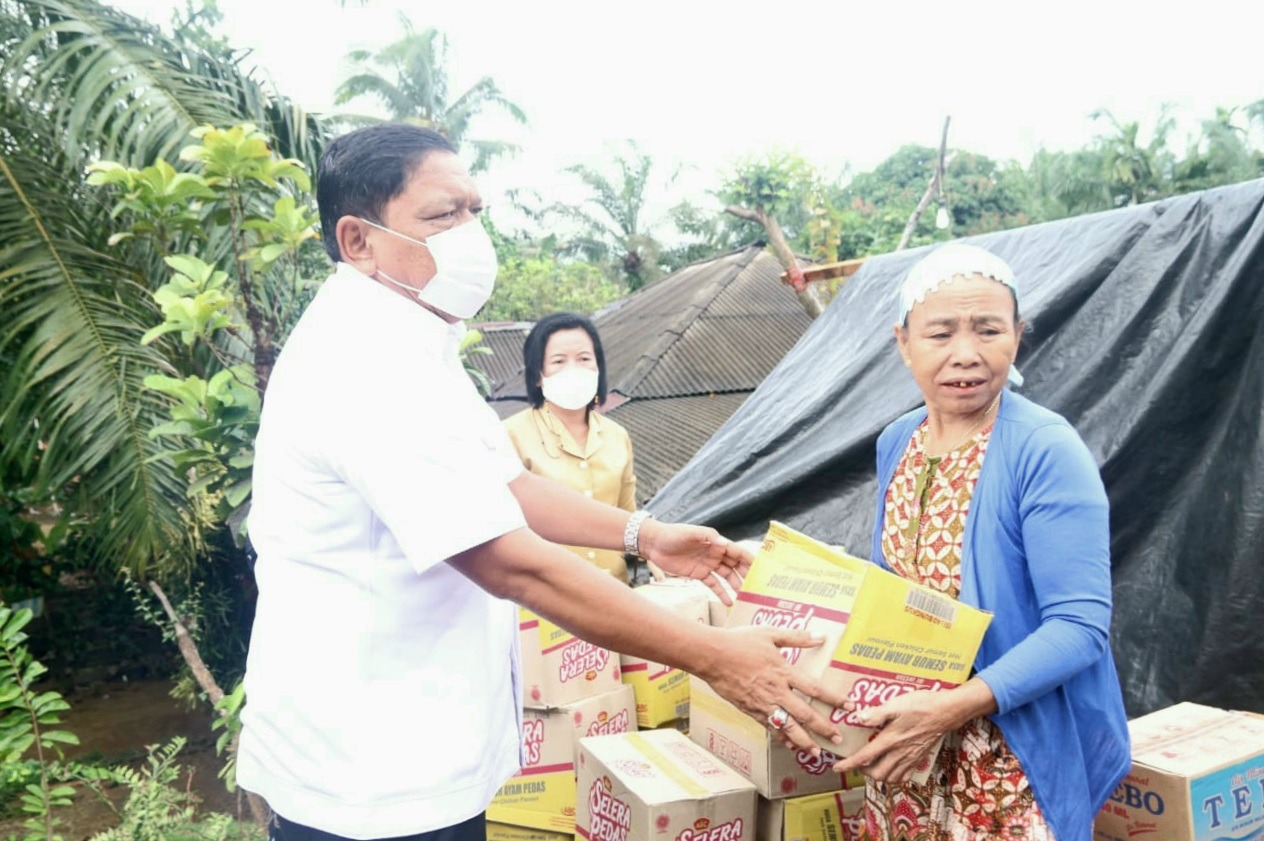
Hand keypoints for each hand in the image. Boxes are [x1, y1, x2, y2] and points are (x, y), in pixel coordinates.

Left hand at [638, 520, 751, 603]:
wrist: (654, 544)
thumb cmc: (673, 534)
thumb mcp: (690, 533)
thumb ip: (707, 537)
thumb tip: (724, 544)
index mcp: (717, 542)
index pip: (737, 552)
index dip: (750, 560)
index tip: (762, 570)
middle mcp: (715, 554)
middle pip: (736, 565)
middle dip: (747, 575)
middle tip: (758, 587)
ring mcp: (708, 565)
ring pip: (727, 577)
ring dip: (737, 586)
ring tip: (746, 598)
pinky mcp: (699, 574)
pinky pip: (714, 585)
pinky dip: (722, 593)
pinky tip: (729, 603)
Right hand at [702, 626, 847, 755]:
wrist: (712, 656)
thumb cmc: (740, 642)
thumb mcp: (770, 634)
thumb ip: (797, 637)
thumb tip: (821, 636)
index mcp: (783, 671)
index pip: (814, 688)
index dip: (834, 699)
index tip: (850, 706)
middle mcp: (776, 691)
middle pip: (804, 714)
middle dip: (823, 728)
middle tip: (838, 739)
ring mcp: (762, 703)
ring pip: (787, 727)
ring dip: (804, 741)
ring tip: (816, 752)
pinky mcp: (750, 710)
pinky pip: (769, 727)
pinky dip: (781, 737)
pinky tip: (790, 744)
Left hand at [831, 680, 993, 783]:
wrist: (946, 711)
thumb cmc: (921, 705)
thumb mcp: (896, 704)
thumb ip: (877, 713)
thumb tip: (858, 718)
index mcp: (890, 740)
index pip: (865, 757)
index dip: (849, 764)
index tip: (837, 767)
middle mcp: (900, 753)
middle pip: (878, 774)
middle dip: (864, 772)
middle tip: (857, 763)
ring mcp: (911, 757)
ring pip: (891, 778)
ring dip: (878, 776)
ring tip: (871, 766)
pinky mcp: (919, 758)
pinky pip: (905, 776)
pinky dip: (895, 777)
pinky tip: (891, 768)